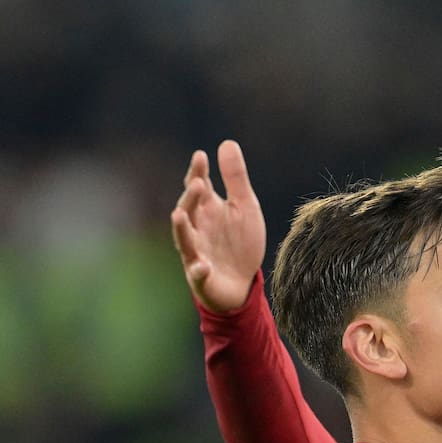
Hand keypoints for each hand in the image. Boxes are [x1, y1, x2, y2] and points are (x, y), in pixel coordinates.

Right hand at [170, 140, 266, 312]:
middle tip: (197, 183)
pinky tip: (203, 266)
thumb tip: (227, 142)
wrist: (242, 282)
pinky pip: (197, 273)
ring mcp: (197, 252)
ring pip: (184, 239)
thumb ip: (236, 179)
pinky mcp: (201, 277)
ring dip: (181, 228)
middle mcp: (197, 228)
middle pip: (188, 210)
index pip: (198, 187)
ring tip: (179, 216)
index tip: (201, 156)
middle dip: (191, 198)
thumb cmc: (240, 242)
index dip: (198, 172)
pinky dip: (198, 269)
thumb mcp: (245, 207)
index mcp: (207, 209)